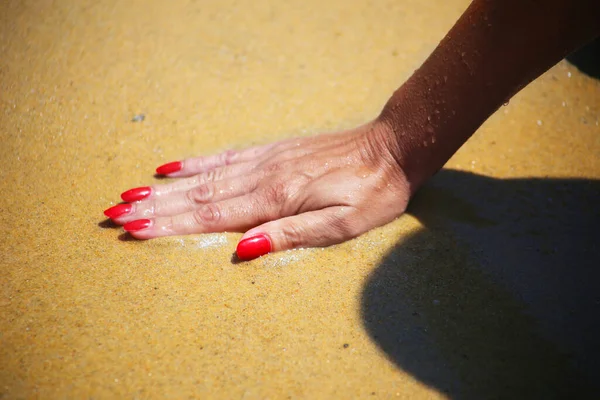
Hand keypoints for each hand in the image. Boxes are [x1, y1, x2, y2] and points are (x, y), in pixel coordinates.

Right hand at [104, 121, 411, 259]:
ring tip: (132, 193)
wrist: (392, 149)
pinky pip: (227, 157)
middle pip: (200, 196)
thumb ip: (292, 234)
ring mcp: (266, 161)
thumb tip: (243, 248)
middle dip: (156, 207)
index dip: (171, 224)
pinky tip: (174, 166)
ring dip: (167, 189)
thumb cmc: (373, 193)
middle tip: (116, 212)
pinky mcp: (274, 152)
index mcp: (278, 200)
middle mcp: (264, 177)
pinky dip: (197, 163)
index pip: (213, 216)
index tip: (134, 228)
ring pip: (206, 178)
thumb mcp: (344, 224)